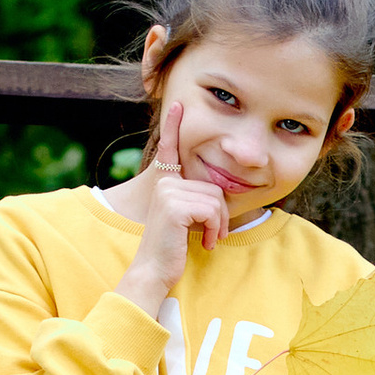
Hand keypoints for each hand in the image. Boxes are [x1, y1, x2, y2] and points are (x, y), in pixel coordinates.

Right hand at [117, 102, 229, 317]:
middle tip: (212, 234)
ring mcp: (168, 192)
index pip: (170, 150)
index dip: (174, 126)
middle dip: (219, 215)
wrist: (154, 271)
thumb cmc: (173, 249)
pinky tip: (205, 243)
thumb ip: (198, 201)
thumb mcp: (188, 219)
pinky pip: (211, 210)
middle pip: (212, 187)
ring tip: (208, 239)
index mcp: (165, 183)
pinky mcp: (174, 205)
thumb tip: (219, 194)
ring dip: (218, 225)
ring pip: (215, 199)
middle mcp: (164, 183)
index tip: (178, 104)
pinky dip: (214, 229)